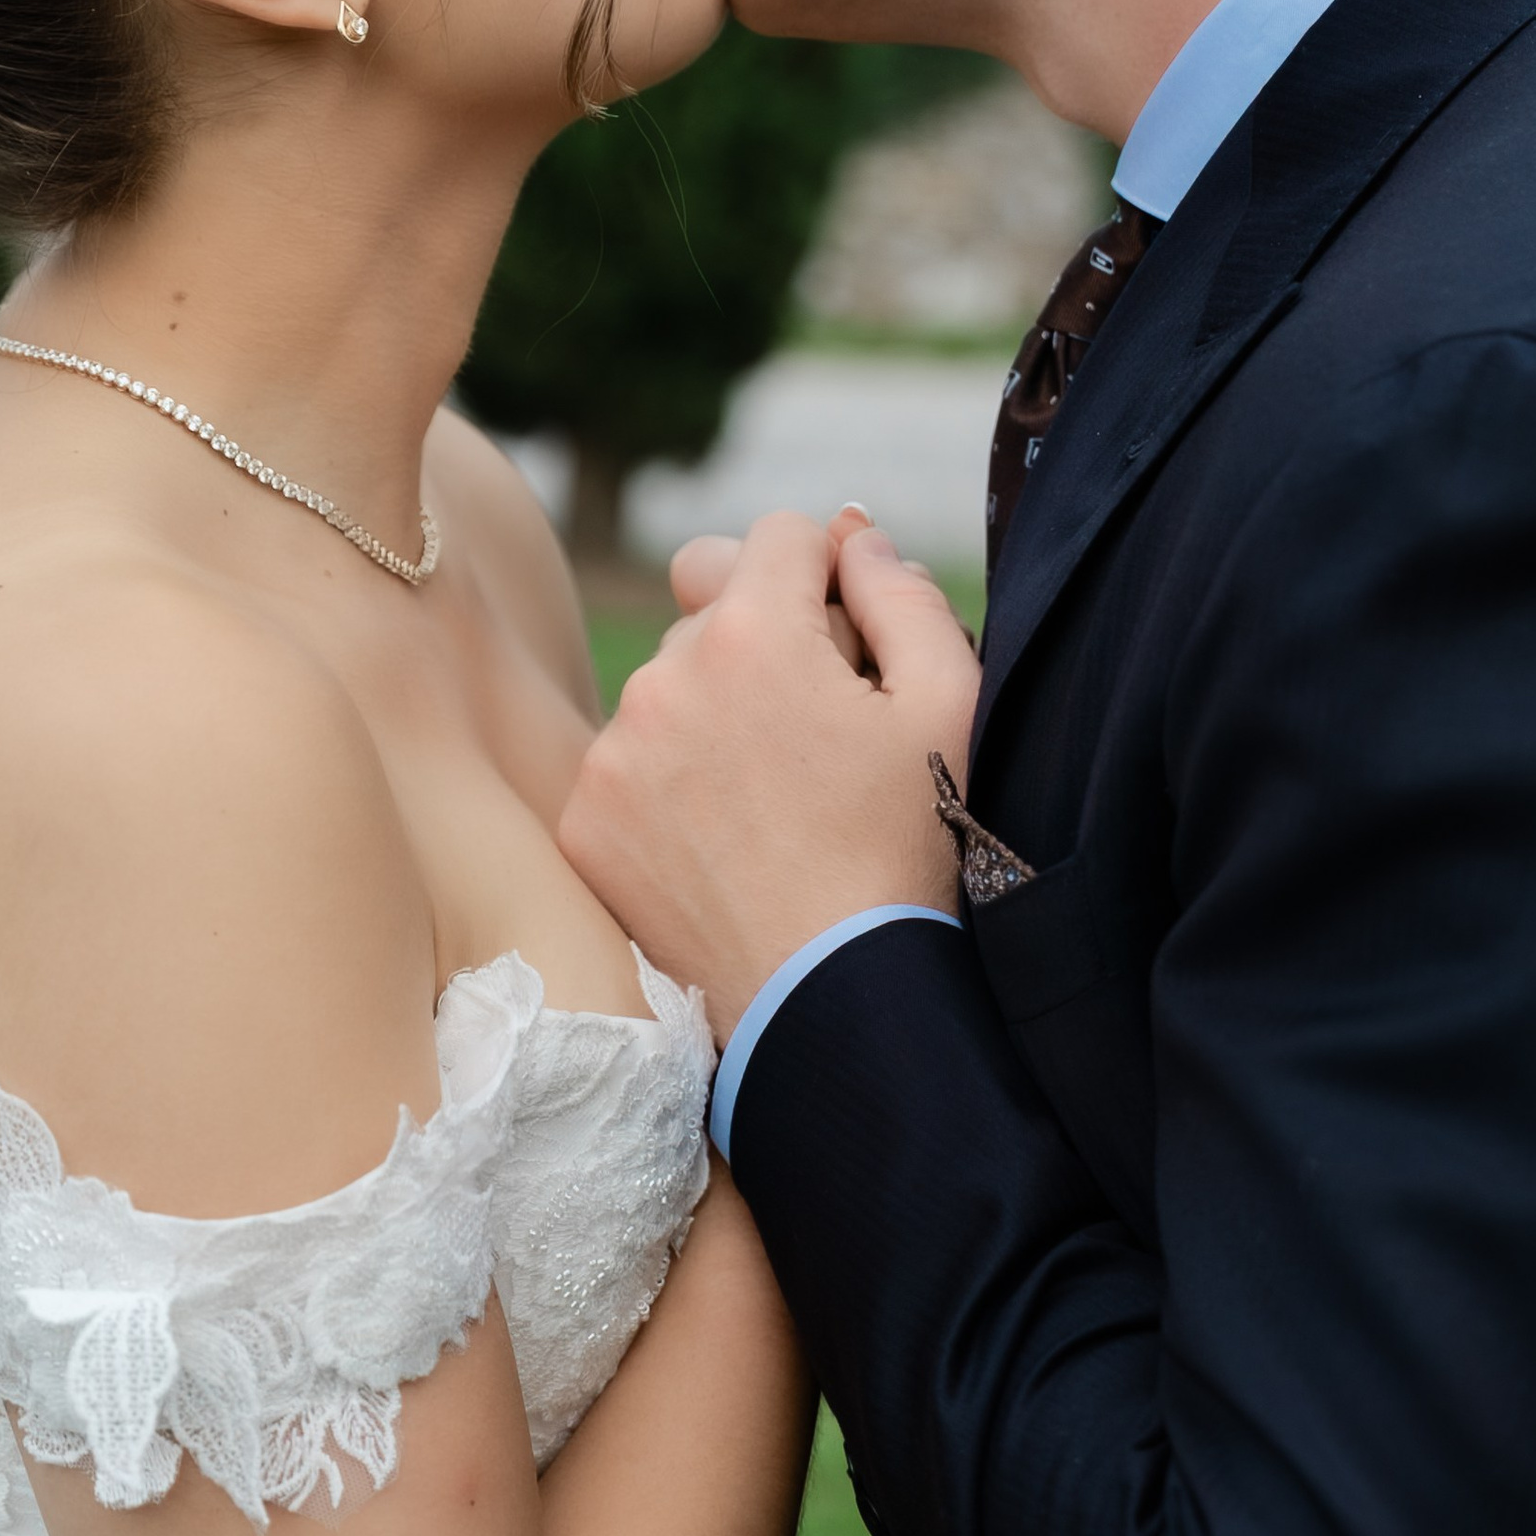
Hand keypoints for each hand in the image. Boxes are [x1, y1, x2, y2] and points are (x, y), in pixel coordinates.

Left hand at [560, 511, 979, 1039]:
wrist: (830, 1000)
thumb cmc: (907, 852)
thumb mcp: (950, 705)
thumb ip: (901, 593)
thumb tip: (849, 535)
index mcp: (753, 632)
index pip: (778, 536)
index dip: (827, 578)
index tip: (851, 646)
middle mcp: (664, 676)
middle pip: (717, 611)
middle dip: (768, 649)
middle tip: (821, 740)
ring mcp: (614, 753)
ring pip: (670, 690)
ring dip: (715, 718)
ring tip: (774, 806)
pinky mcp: (585, 822)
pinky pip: (630, 766)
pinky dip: (671, 788)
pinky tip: (727, 843)